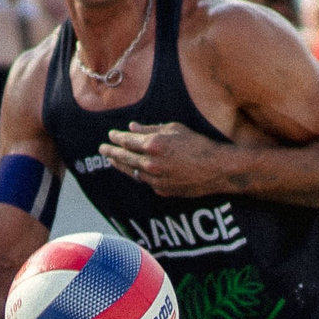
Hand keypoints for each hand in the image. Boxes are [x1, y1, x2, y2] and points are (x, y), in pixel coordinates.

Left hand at [103, 121, 243, 196]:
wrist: (216, 169)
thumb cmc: (198, 144)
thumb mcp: (174, 129)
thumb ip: (150, 129)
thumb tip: (131, 127)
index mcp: (153, 145)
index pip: (127, 141)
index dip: (116, 137)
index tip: (110, 135)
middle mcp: (150, 164)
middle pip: (124, 158)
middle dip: (111, 152)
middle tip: (102, 149)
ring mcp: (155, 179)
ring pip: (131, 172)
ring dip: (120, 165)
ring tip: (112, 160)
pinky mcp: (162, 190)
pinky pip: (145, 181)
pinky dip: (138, 174)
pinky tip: (134, 170)